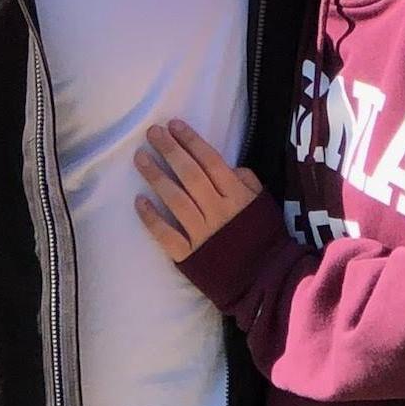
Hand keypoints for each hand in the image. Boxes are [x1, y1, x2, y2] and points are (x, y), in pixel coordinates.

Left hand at [133, 119, 260, 261]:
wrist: (264, 280)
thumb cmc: (264, 237)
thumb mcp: (264, 204)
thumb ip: (248, 181)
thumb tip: (230, 166)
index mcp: (237, 196)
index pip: (211, 162)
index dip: (191, 141)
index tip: (173, 124)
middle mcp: (218, 211)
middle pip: (190, 175)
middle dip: (170, 151)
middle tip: (152, 132)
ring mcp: (202, 234)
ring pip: (175, 200)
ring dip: (156, 176)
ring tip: (140, 157)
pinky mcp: (189, 256)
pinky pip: (166, 235)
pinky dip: (152, 218)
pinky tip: (139, 201)